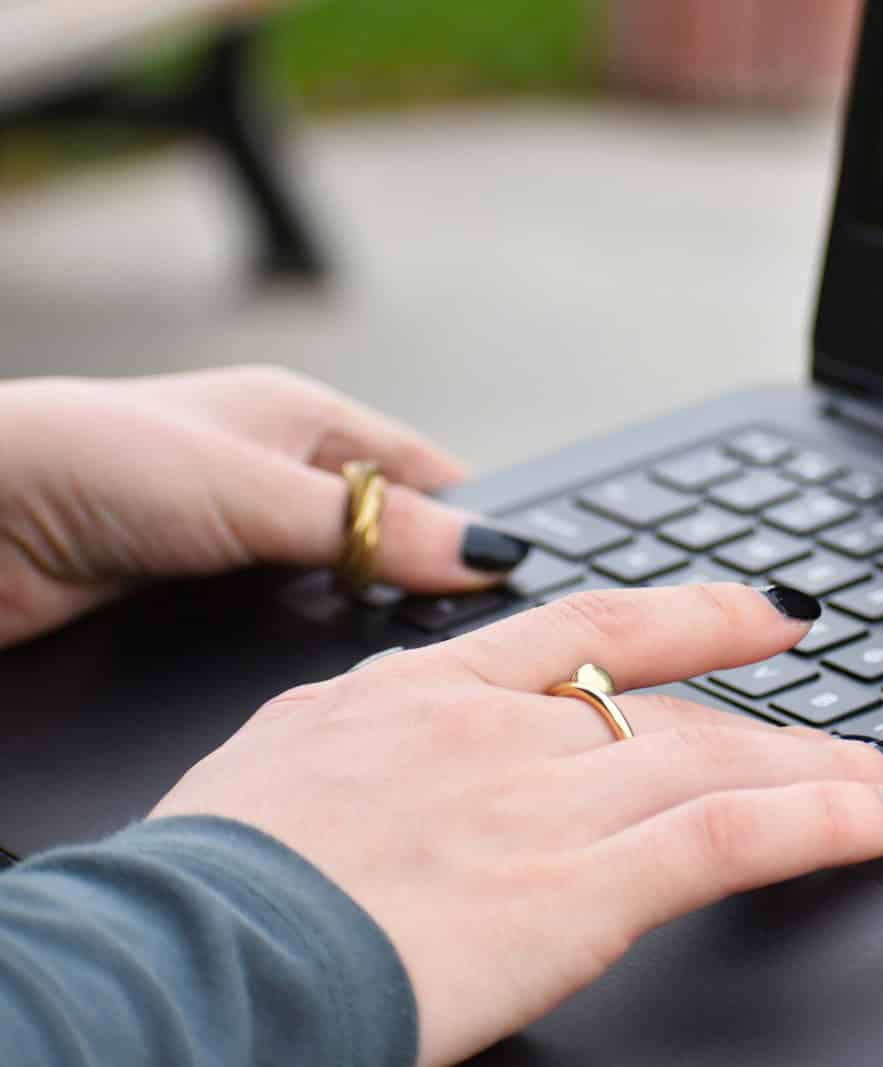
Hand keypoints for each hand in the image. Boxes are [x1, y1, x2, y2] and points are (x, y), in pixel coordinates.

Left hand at [0, 366, 519, 646]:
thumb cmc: (84, 460)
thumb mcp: (251, 491)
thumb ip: (372, 526)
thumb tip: (486, 551)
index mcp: (303, 420)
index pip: (428, 474)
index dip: (478, 525)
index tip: (525, 584)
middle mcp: (278, 479)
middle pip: (394, 538)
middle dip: (433, 584)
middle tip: (483, 647)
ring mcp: (239, 544)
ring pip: (344, 592)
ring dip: (372, 624)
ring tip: (423, 674)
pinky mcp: (200, 603)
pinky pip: (288, 630)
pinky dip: (318, 651)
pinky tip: (341, 686)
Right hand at [150, 583, 882, 1065]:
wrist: (183, 951)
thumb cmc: (209, 880)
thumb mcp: (276, 771)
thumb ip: (361, 746)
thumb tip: (384, 754)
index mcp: (420, 692)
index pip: (583, 631)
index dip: (686, 615)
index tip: (754, 613)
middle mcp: (500, 729)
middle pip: (671, 706)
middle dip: (771, 718)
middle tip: (851, 722)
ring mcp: (544, 800)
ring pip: (718, 761)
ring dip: (822, 768)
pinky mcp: (577, 885)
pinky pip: (730, 836)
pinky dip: (822, 821)